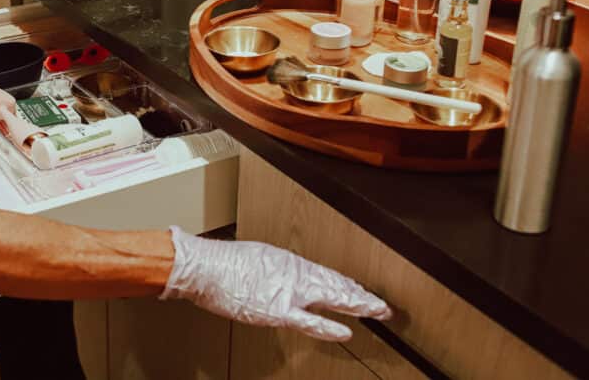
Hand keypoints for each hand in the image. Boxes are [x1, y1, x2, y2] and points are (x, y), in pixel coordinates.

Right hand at [160, 226, 390, 340]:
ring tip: (376, 311)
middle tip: (381, 305)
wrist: (207, 268)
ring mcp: (288, 292)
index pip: (325, 274)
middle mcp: (294, 274)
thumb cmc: (223, 263)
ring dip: (355, 306)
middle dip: (360, 296)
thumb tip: (282, 279)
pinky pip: (309, 321)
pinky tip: (346, 330)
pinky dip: (329, 327)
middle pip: (334, 285)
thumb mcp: (256, 258)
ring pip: (330, 299)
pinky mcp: (278, 310)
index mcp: (288, 261)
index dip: (345, 284)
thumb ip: (274, 270)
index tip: (360, 290)